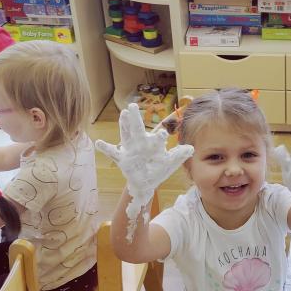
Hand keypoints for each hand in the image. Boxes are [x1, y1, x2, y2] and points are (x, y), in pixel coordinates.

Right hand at [96, 104, 193, 239]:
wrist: (146, 183)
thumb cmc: (158, 170)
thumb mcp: (169, 164)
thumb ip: (178, 155)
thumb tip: (191, 148)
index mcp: (154, 144)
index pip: (157, 134)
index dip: (161, 132)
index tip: (163, 133)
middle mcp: (141, 144)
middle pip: (137, 129)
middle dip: (134, 119)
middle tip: (131, 106)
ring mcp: (131, 150)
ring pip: (126, 136)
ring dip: (123, 126)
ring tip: (121, 115)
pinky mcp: (122, 159)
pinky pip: (113, 153)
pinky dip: (105, 148)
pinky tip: (98, 143)